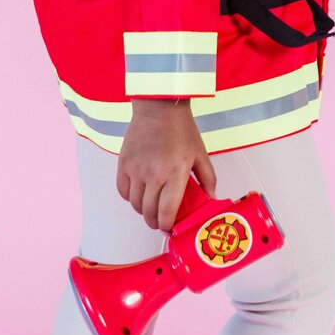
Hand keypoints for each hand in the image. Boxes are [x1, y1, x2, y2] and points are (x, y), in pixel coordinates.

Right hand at [117, 99, 217, 231]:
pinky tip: (139, 192)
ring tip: (151, 206)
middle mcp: (153, 175)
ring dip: (143, 210)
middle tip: (161, 221)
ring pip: (135, 204)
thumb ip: (208, 178)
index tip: (170, 228)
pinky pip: (123, 190)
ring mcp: (136, 170)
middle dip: (155, 222)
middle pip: (148, 213)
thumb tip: (211, 198)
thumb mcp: (200, 153)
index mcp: (175, 174)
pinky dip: (130, 197)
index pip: (166, 212)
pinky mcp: (124, 163)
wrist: (159, 107)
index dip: (167, 226)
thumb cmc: (181, 129)